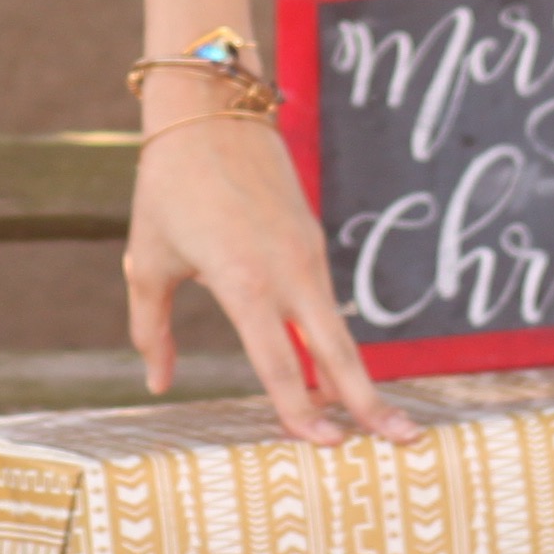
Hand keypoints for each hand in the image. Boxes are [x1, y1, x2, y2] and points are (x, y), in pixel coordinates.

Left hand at [124, 109, 417, 444]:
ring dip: (356, 376)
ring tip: (380, 422)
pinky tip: (336, 374)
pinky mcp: (312, 239)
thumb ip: (152, 329)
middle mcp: (287, 271)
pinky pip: (326, 302)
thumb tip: (157, 384)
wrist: (211, 108)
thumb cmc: (169, 185)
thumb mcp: (148, 259)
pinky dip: (334, 342)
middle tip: (405, 442)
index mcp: (243, 281)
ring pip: (339, 329)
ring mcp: (307, 253)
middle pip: (337, 351)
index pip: (278, 362)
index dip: (299, 409)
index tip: (323, 446)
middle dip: (370, 402)